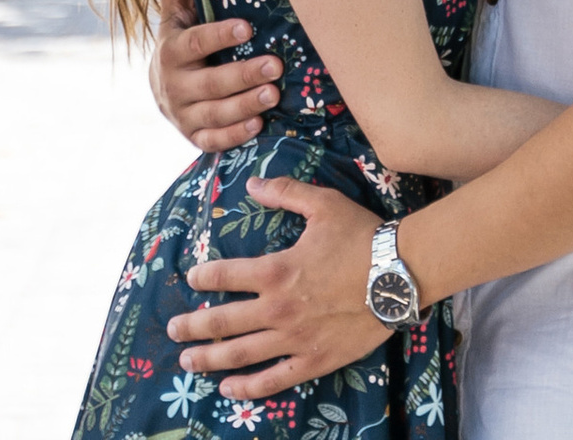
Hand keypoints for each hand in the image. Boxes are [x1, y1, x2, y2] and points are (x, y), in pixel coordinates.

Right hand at [152, 0, 281, 152]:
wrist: (161, 86)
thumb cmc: (181, 36)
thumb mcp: (177, 8)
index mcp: (171, 50)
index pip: (194, 43)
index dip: (219, 36)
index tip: (247, 27)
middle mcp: (173, 86)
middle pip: (208, 83)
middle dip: (243, 75)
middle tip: (276, 65)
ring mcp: (182, 115)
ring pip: (213, 114)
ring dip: (244, 105)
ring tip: (274, 93)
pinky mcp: (193, 137)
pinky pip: (212, 141)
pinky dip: (234, 135)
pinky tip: (258, 124)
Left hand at [168, 178, 382, 386]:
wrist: (399, 273)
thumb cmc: (362, 236)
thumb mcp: (324, 203)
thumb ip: (285, 192)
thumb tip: (252, 184)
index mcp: (276, 270)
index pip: (225, 276)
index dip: (203, 277)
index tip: (191, 278)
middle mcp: (277, 309)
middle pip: (222, 321)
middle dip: (192, 326)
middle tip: (173, 329)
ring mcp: (292, 339)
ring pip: (239, 354)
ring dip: (208, 358)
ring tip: (187, 361)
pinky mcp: (312, 360)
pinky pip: (272, 380)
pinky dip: (247, 387)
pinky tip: (228, 389)